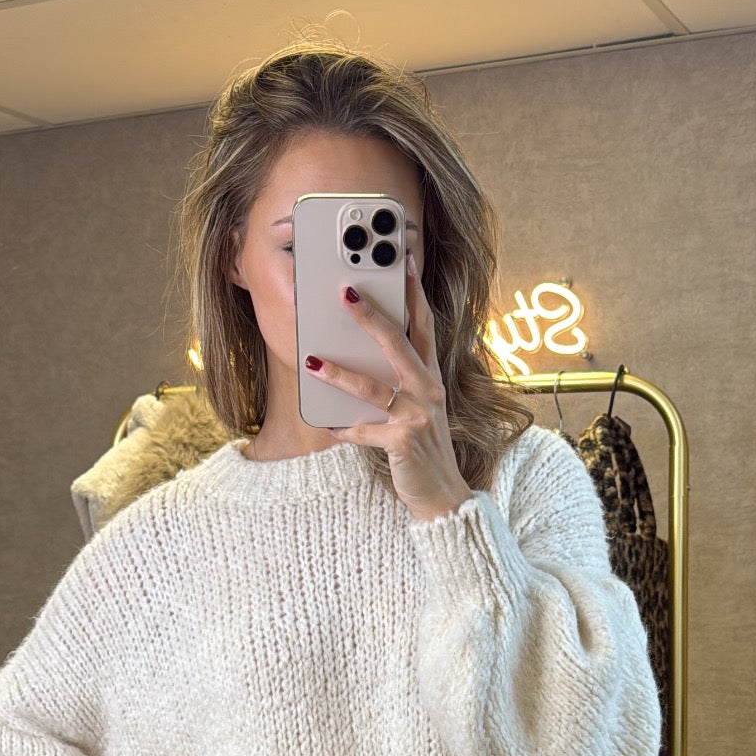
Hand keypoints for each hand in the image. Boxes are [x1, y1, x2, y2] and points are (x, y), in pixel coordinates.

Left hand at [305, 253, 475, 521]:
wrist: (443, 496)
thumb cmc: (423, 445)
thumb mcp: (416, 405)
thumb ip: (395, 379)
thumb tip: (352, 353)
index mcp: (431, 375)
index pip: (424, 324)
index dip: (413, 291)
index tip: (401, 259)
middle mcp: (429, 389)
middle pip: (398, 343)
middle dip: (371, 316)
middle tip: (344, 292)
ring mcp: (418, 416)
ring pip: (374, 387)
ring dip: (340, 373)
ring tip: (312, 360)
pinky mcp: (404, 443)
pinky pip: (365, 432)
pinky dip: (343, 429)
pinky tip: (325, 424)